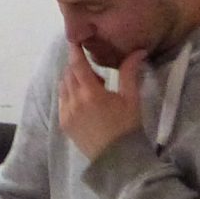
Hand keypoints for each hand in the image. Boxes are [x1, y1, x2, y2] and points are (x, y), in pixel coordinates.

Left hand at [57, 46, 145, 161]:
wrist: (117, 159)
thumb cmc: (127, 127)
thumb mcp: (131, 99)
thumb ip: (129, 73)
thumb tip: (138, 51)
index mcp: (91, 94)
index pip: (77, 64)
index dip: (75, 49)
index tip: (75, 39)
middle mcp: (74, 101)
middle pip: (69, 74)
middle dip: (79, 68)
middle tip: (98, 77)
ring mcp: (66, 113)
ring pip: (63, 86)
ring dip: (73, 80)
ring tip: (93, 91)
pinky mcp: (63, 123)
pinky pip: (61, 100)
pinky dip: (69, 94)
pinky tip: (84, 102)